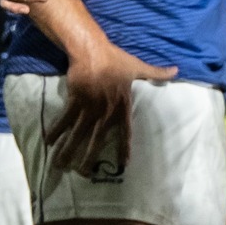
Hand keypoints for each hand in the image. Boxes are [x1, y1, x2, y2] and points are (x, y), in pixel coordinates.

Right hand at [46, 43, 176, 178]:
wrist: (92, 51)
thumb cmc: (115, 59)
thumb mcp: (138, 66)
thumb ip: (156, 72)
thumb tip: (176, 71)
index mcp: (122, 105)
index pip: (125, 131)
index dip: (124, 148)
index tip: (123, 164)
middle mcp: (106, 110)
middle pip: (97, 139)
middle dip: (89, 158)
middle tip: (85, 174)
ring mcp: (89, 107)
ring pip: (78, 133)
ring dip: (68, 149)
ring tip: (61, 164)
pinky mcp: (75, 100)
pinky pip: (65, 119)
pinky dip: (56, 130)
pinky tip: (49, 142)